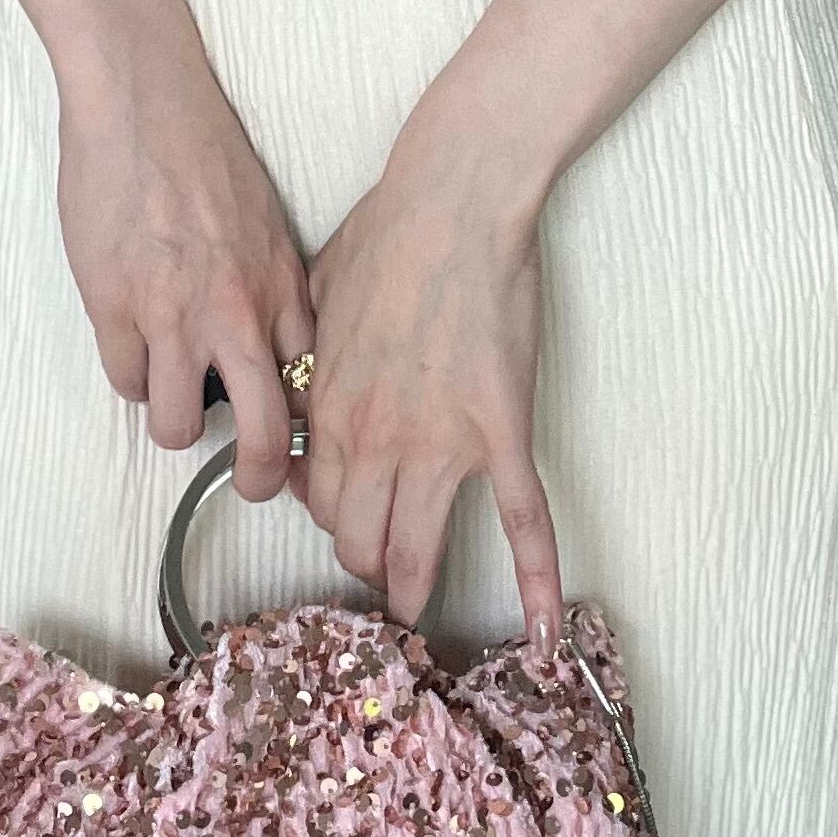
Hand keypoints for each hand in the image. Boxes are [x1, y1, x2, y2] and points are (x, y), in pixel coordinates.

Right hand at [55, 51, 313, 504]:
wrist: (144, 99)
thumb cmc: (204, 148)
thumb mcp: (267, 218)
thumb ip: (275, 282)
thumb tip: (277, 337)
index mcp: (284, 285)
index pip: (315, 388)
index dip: (312, 427)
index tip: (305, 441)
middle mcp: (238, 312)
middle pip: (268, 439)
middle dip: (264, 481)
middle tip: (254, 487)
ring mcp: (174, 316)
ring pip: (178, 427)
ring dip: (174, 421)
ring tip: (171, 394)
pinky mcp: (115, 308)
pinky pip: (125, 382)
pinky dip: (129, 374)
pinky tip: (132, 342)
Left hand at [300, 105, 562, 644]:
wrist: (456, 201)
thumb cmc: (388, 231)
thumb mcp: (314, 296)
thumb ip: (304, 354)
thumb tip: (293, 381)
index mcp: (327, 407)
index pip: (317, 502)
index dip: (332, 517)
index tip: (347, 519)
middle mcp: (375, 440)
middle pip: (360, 541)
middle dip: (369, 565)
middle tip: (383, 574)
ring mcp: (442, 443)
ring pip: (420, 549)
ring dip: (416, 586)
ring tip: (419, 612)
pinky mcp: (503, 432)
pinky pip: (523, 521)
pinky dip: (534, 582)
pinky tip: (544, 635)